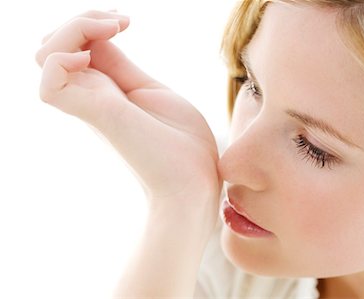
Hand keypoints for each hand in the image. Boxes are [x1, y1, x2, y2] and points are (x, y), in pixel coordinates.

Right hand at [36, 11, 221, 229]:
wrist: (194, 184)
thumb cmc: (182, 145)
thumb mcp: (151, 92)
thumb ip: (120, 67)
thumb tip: (98, 38)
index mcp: (107, 90)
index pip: (75, 46)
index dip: (89, 22)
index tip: (124, 20)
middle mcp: (92, 96)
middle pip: (52, 47)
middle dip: (78, 20)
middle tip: (119, 21)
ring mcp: (92, 106)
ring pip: (46, 56)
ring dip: (72, 30)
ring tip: (111, 28)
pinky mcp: (98, 115)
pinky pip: (51, 84)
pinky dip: (61, 59)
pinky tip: (91, 56)